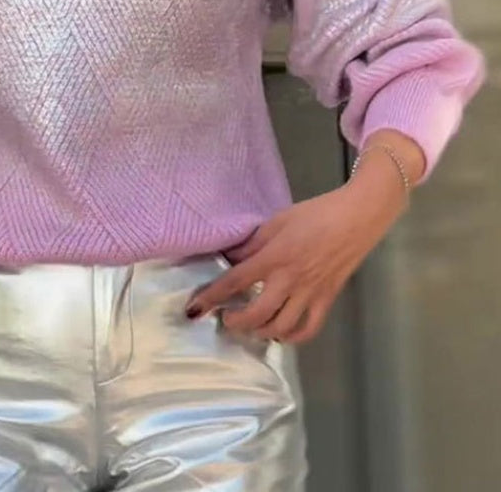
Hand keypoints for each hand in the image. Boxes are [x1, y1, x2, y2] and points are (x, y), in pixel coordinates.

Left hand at [185, 181, 407, 343]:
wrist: (357, 217)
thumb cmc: (315, 214)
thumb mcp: (277, 221)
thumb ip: (252, 242)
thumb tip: (230, 257)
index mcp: (274, 256)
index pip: (235, 281)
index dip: (213, 297)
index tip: (194, 309)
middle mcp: (290, 280)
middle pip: (257, 313)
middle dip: (236, 322)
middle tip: (226, 319)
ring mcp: (311, 293)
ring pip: (282, 327)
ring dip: (261, 332)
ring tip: (250, 327)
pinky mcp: (328, 299)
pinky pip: (308, 328)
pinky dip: (292, 337)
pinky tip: (280, 333)